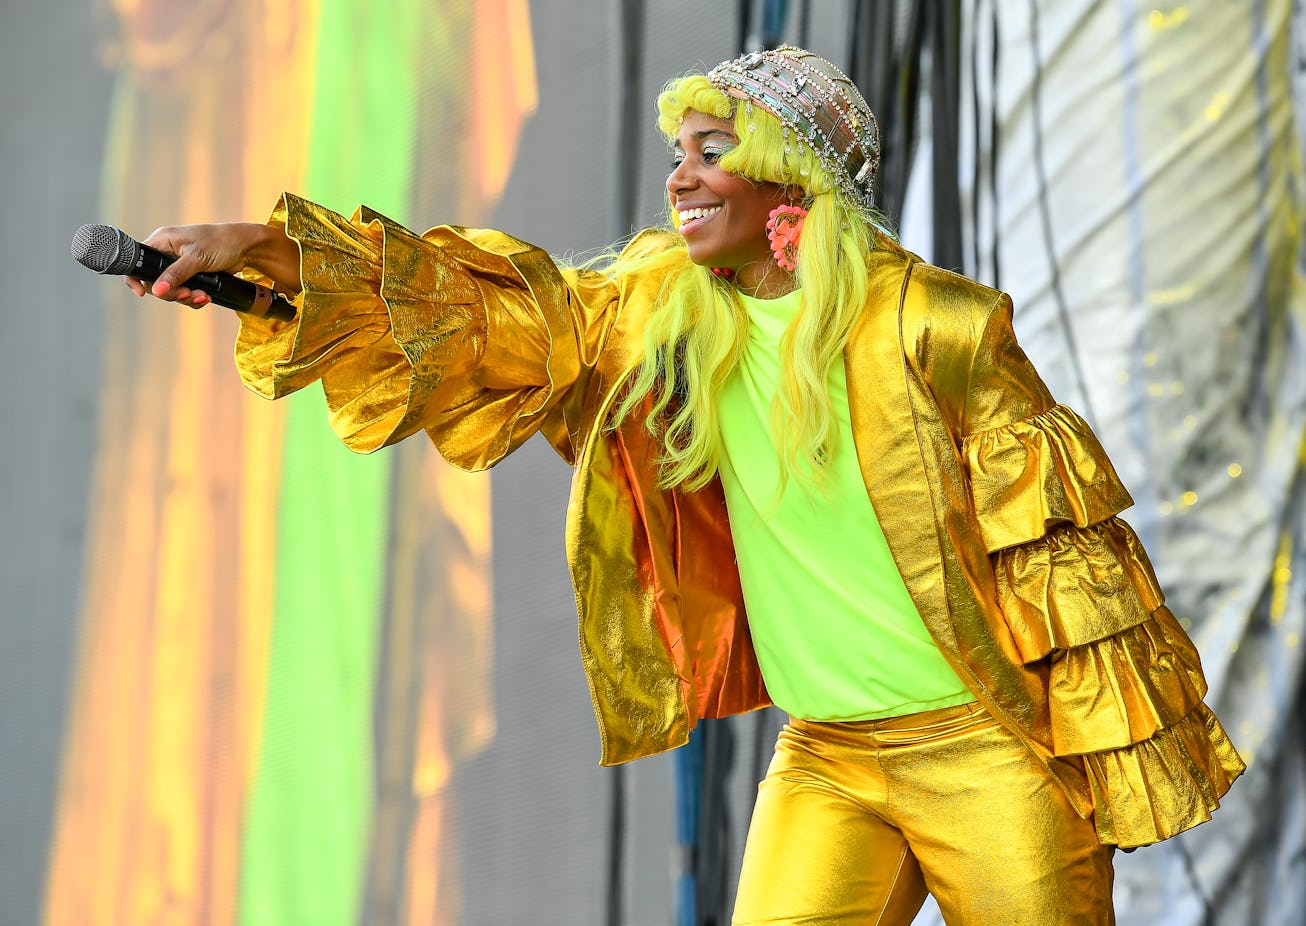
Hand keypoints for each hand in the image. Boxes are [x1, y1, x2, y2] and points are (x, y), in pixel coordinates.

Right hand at [125, 222, 298, 307]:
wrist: (247, 248)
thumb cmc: (221, 243)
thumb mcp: (196, 258)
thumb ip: (176, 274)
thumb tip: (157, 290)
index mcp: (162, 241)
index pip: (140, 260)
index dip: (137, 278)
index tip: (142, 292)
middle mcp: (168, 253)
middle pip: (156, 281)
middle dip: (172, 292)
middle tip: (188, 294)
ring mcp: (180, 265)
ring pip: (172, 289)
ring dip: (187, 297)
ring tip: (203, 297)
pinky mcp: (193, 275)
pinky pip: (186, 292)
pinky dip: (195, 298)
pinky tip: (207, 298)